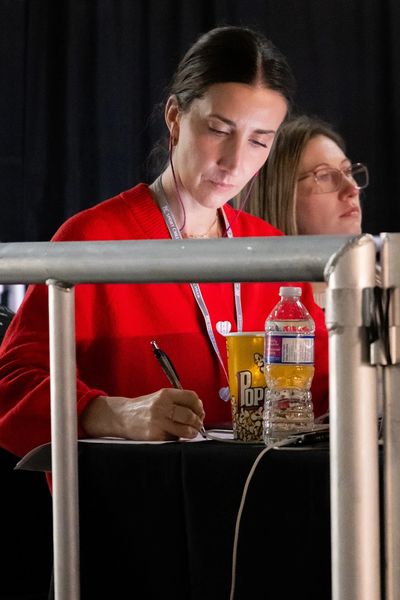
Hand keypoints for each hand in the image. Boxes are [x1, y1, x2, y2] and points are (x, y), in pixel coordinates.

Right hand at [80, 388, 204, 440]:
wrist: (122, 416)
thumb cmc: (144, 408)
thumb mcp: (160, 398)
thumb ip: (178, 401)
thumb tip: (199, 409)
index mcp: (165, 394)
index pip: (191, 397)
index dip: (199, 406)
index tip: (200, 411)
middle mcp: (162, 407)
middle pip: (190, 415)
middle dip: (198, 422)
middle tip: (197, 424)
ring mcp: (158, 422)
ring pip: (185, 430)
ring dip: (191, 432)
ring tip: (190, 432)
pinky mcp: (155, 436)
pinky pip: (174, 439)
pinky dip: (177, 438)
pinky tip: (174, 435)